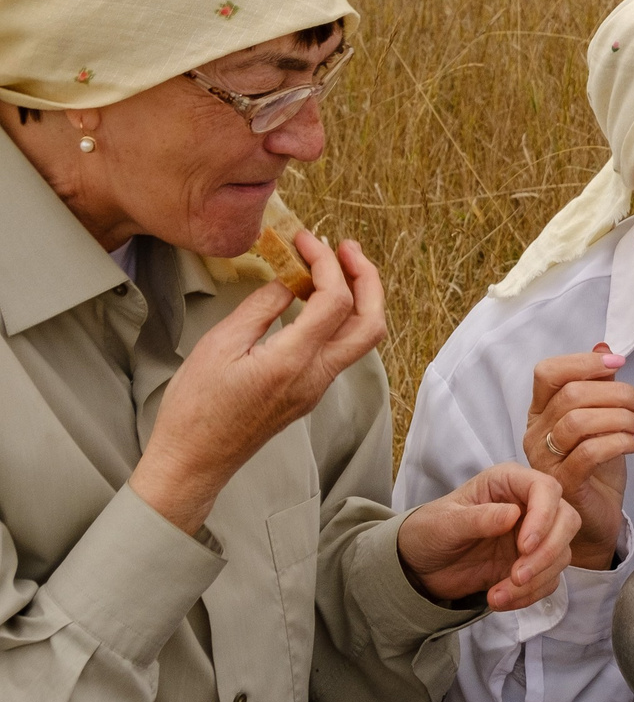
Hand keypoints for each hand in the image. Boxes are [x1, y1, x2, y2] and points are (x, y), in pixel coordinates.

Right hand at [133, 232, 388, 532]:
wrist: (194, 462)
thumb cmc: (195, 409)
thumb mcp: (218, 347)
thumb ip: (259, 309)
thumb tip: (288, 282)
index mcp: (293, 362)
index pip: (335, 301)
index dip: (327, 263)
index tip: (306, 239)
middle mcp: (316, 376)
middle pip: (371, 323)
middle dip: (368, 279)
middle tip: (346, 248)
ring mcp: (317, 387)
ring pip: (363, 338)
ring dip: (360, 298)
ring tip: (336, 267)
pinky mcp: (310, 393)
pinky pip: (341, 349)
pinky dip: (341, 317)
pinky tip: (316, 300)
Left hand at [397, 463, 575, 610]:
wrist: (419, 566)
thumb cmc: (428, 532)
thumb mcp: (445, 523)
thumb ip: (478, 518)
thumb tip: (514, 514)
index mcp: (508, 483)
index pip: (546, 489)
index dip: (544, 517)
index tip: (524, 546)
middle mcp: (528, 506)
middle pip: (566, 520)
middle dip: (547, 552)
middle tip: (518, 576)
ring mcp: (533, 536)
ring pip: (562, 553)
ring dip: (536, 579)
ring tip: (497, 595)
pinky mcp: (531, 564)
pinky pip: (548, 579)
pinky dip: (529, 595)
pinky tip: (498, 600)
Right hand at [524, 345, 633, 570]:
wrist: (596, 519)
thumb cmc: (598, 469)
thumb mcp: (602, 420)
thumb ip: (599, 386)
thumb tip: (604, 346)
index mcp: (541, 412)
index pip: (548, 373)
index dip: (584, 362)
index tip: (619, 363)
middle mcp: (535, 433)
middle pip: (571, 395)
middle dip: (617, 393)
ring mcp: (544, 460)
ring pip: (578, 421)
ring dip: (621, 417)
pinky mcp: (562, 483)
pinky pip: (589, 452)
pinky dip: (621, 442)